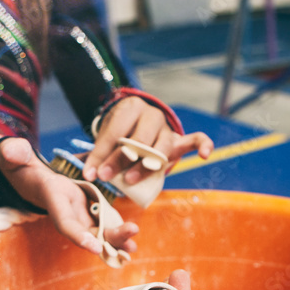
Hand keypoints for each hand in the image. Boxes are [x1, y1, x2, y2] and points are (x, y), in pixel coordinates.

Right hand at [0, 137, 138, 254]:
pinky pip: (103, 226)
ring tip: (132, 249)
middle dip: (107, 239)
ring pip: (98, 233)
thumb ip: (13, 153)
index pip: (65, 222)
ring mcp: (78, 215)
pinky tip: (131, 246)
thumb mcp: (13, 156)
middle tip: (128, 239)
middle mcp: (67, 214)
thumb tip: (14, 150)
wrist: (28, 177)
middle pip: (88, 233)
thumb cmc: (19, 165)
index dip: (79, 236)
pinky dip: (116, 236)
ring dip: (115, 240)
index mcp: (53, 200)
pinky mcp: (86, 211)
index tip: (94, 246)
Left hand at [82, 97, 212, 185]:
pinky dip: (203, 145)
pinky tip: (205, 155)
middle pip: (138, 140)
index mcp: (129, 109)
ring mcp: (166, 128)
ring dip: (145, 166)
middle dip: (120, 160)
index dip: (101, 154)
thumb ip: (97, 155)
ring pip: (160, 147)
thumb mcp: (107, 140)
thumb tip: (84, 172)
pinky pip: (196, 139)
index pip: (115, 132)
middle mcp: (151, 115)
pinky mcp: (179, 140)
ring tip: (128, 180)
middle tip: (105, 177)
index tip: (90, 173)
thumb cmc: (121, 135)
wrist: (139, 125)